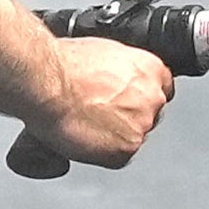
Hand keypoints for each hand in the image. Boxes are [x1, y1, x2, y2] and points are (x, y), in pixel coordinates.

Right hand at [26, 37, 172, 167]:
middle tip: (99, 113)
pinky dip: (101, 152)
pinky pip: (117, 156)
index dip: (139, 95)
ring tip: (85, 123)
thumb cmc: (63, 65)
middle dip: (127, 116)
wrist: (47, 84)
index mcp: (150, 69)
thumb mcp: (102, 51)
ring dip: (114, 135)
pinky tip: (83, 137)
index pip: (161, 87)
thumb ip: (120, 69)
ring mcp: (141, 126)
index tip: (126, 99)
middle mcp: (152, 97)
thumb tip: (113, 78)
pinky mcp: (125, 150)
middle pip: (149, 113)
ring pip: (132, 136)